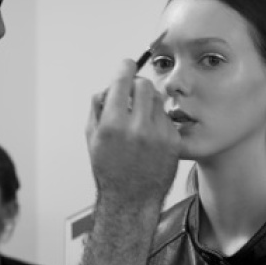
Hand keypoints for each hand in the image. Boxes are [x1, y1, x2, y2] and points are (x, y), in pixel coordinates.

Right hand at [85, 59, 179, 207]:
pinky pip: (167, 117)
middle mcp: (137, 128)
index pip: (122, 80)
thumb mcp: (92, 138)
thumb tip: (109, 85)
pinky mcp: (173, 142)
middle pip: (144, 84)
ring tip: (141, 117)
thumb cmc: (109, 169)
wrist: (131, 199)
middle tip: (133, 93)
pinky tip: (151, 136)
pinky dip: (159, 120)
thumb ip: (98, 107)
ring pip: (158, 99)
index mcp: (112, 125)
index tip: (127, 64)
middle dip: (137, 85)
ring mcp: (158, 135)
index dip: (125, 68)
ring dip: (148, 101)